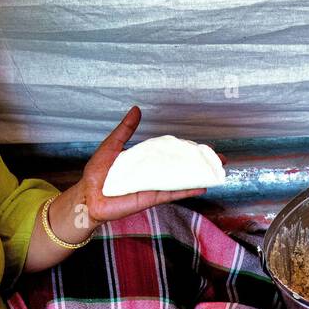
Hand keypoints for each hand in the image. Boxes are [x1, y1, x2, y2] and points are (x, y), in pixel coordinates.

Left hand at [78, 106, 223, 225]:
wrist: (88, 196)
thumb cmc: (97, 173)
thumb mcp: (113, 145)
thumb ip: (126, 130)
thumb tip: (137, 110)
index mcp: (146, 161)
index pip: (171, 154)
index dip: (187, 150)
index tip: (204, 147)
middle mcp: (153, 174)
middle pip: (181, 167)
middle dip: (201, 164)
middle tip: (220, 159)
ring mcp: (154, 187)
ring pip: (181, 181)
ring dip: (200, 177)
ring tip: (218, 172)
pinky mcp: (151, 198)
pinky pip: (171, 193)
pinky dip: (186, 191)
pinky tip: (202, 187)